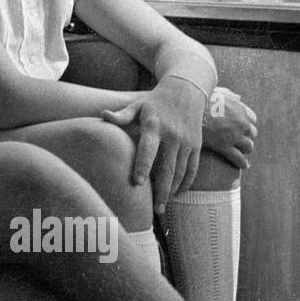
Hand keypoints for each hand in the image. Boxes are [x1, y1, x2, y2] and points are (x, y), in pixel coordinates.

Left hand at [101, 78, 205, 212]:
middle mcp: (173, 136)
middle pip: (167, 168)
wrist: (186, 90)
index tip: (138, 183)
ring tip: (164, 207)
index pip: (148, 149)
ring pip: (181, 172)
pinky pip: (193, 168)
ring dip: (173, 190)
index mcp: (154, 126)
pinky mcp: (197, 145)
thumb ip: (121, 115)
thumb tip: (102, 115)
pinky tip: (178, 193)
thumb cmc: (155, 101)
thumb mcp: (137, 105)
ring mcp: (187, 142)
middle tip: (155, 210)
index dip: (143, 165)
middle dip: (162, 190)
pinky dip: (186, 183)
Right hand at [201, 86, 256, 169]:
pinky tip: (243, 165)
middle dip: (246, 136)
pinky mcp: (224, 146)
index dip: (247, 123)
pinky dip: (242, 162)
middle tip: (238, 140)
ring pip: (249, 146)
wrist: (186, 110)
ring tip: (240, 151)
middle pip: (252, 133)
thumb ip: (229, 95)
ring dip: (245, 149)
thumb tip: (238, 97)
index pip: (252, 118)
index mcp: (239, 108)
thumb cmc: (199, 100)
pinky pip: (239, 157)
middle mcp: (240, 121)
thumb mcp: (216, 92)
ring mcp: (233, 135)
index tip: (241, 127)